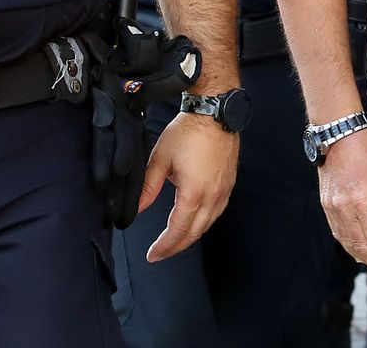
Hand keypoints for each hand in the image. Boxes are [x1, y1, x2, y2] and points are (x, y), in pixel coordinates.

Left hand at [138, 112, 237, 261]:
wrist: (214, 112)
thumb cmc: (188, 132)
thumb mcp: (161, 159)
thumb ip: (149, 187)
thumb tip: (138, 209)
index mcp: (194, 193)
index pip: (178, 231)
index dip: (164, 246)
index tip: (152, 255)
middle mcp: (213, 196)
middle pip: (195, 233)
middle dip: (176, 247)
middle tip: (160, 253)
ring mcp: (224, 191)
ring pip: (208, 224)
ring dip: (191, 236)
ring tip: (175, 240)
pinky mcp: (229, 184)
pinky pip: (217, 212)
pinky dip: (204, 222)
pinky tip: (194, 220)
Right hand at [318, 129, 366, 281]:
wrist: (337, 132)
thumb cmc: (366, 147)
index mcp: (362, 200)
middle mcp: (344, 208)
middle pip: (361, 245)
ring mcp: (332, 207)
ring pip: (347, 241)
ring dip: (361, 257)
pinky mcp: (326, 203)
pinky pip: (337, 231)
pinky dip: (348, 244)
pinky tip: (357, 250)